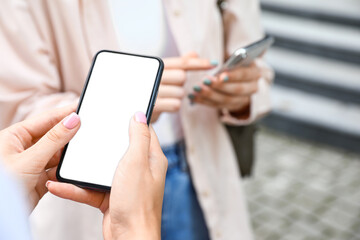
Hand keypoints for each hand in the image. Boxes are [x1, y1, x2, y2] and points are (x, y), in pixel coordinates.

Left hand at [0, 105, 79, 210]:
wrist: (0, 218)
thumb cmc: (2, 186)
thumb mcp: (29, 159)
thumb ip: (54, 139)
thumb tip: (72, 120)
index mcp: (14, 136)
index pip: (45, 119)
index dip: (64, 114)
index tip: (82, 109)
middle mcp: (23, 149)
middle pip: (53, 136)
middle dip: (69, 134)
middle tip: (88, 128)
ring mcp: (32, 164)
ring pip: (57, 154)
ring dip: (68, 154)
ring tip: (84, 148)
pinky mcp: (39, 180)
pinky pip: (57, 170)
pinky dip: (65, 170)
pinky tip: (74, 167)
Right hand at [47, 112, 167, 239]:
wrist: (129, 238)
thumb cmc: (138, 203)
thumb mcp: (137, 163)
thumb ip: (138, 138)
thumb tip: (139, 115)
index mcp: (151, 158)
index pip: (143, 132)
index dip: (131, 121)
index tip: (116, 112)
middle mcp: (139, 170)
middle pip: (118, 149)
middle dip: (101, 142)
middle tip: (86, 131)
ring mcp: (123, 184)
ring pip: (100, 170)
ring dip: (82, 168)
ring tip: (65, 160)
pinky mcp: (110, 198)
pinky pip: (90, 189)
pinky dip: (75, 188)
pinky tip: (59, 185)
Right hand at [151, 52, 216, 121]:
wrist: (130, 105)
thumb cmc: (149, 88)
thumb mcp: (161, 74)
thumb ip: (177, 64)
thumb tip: (194, 53)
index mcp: (156, 65)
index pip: (181, 62)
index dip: (199, 63)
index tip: (213, 63)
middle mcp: (153, 75)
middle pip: (182, 77)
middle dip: (180, 84)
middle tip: (169, 87)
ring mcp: (152, 90)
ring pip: (180, 93)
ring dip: (176, 97)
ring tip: (164, 97)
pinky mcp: (153, 105)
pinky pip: (176, 105)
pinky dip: (173, 106)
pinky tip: (164, 105)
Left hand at [189, 62, 261, 112]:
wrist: (238, 78)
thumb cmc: (233, 63)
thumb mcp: (232, 57)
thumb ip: (226, 56)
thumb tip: (209, 58)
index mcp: (254, 72)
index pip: (244, 75)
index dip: (233, 76)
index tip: (220, 75)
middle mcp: (252, 87)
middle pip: (236, 90)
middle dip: (219, 86)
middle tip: (205, 81)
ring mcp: (243, 100)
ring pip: (226, 101)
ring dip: (210, 95)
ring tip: (196, 89)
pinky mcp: (232, 107)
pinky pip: (218, 106)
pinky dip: (205, 101)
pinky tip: (193, 96)